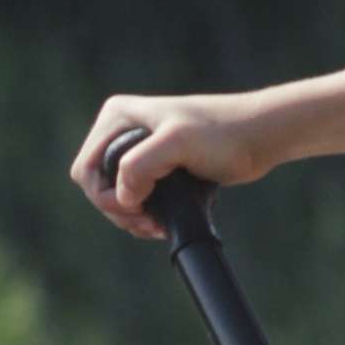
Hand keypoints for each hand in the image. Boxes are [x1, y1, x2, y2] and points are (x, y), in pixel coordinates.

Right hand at [70, 93, 266, 238]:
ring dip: (132, 219)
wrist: (258, 137)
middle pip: (97, 187)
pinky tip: (162, 223)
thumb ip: (141, 164)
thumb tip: (122, 197)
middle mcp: (122, 130)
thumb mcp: (178, 143)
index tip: (137, 208)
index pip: (86, 169)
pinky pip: (135, 200)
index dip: (104, 197)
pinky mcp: (157, 168)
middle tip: (149, 224)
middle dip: (119, 211)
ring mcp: (139, 150)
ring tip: (157, 227)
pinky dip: (143, 217)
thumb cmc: (222, 133)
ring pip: (116, 197)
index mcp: (117, 117)